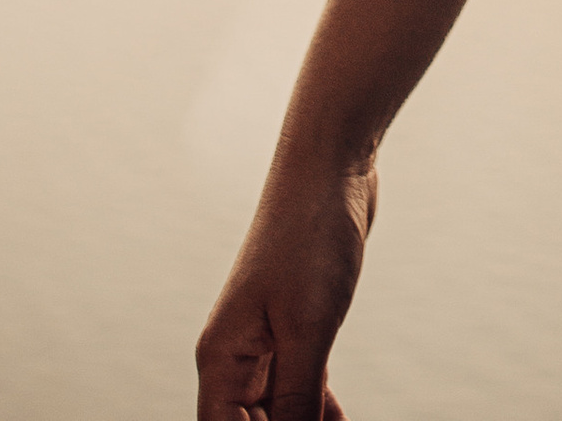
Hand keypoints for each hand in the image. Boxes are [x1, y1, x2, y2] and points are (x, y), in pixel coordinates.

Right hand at [194, 152, 373, 419]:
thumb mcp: (307, 331)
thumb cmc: (310, 238)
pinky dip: (316, 405)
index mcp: (222, 359)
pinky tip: (339, 419)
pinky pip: (299, 382)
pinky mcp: (295, 323)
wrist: (330, 167)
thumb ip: (296, 401)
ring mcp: (265, 338)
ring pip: (276, 408)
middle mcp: (236, 353)